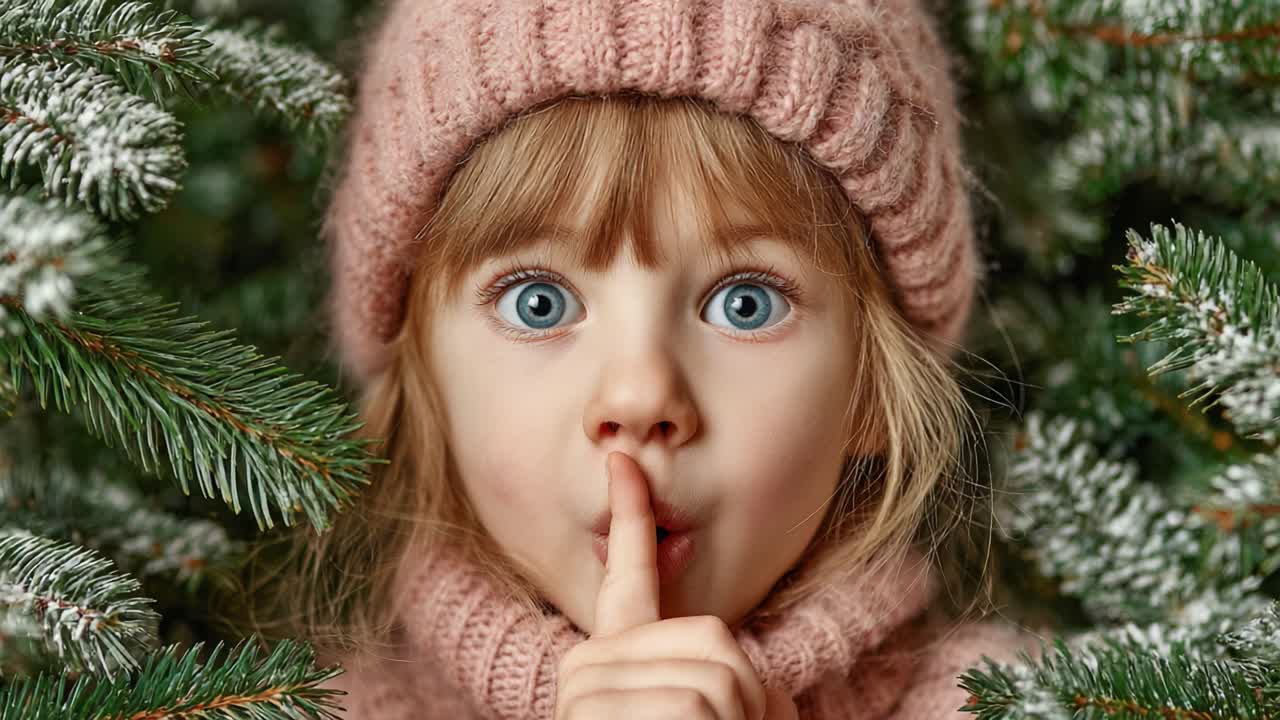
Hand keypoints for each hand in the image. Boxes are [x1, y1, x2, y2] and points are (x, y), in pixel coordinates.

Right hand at [553, 451, 799, 719]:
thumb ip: (744, 698)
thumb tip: (779, 699)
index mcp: (618, 651)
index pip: (628, 570)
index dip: (630, 510)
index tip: (622, 460)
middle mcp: (591, 660)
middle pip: (714, 636)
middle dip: (742, 696)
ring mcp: (583, 685)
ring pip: (711, 681)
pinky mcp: (582, 710)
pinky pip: (688, 704)